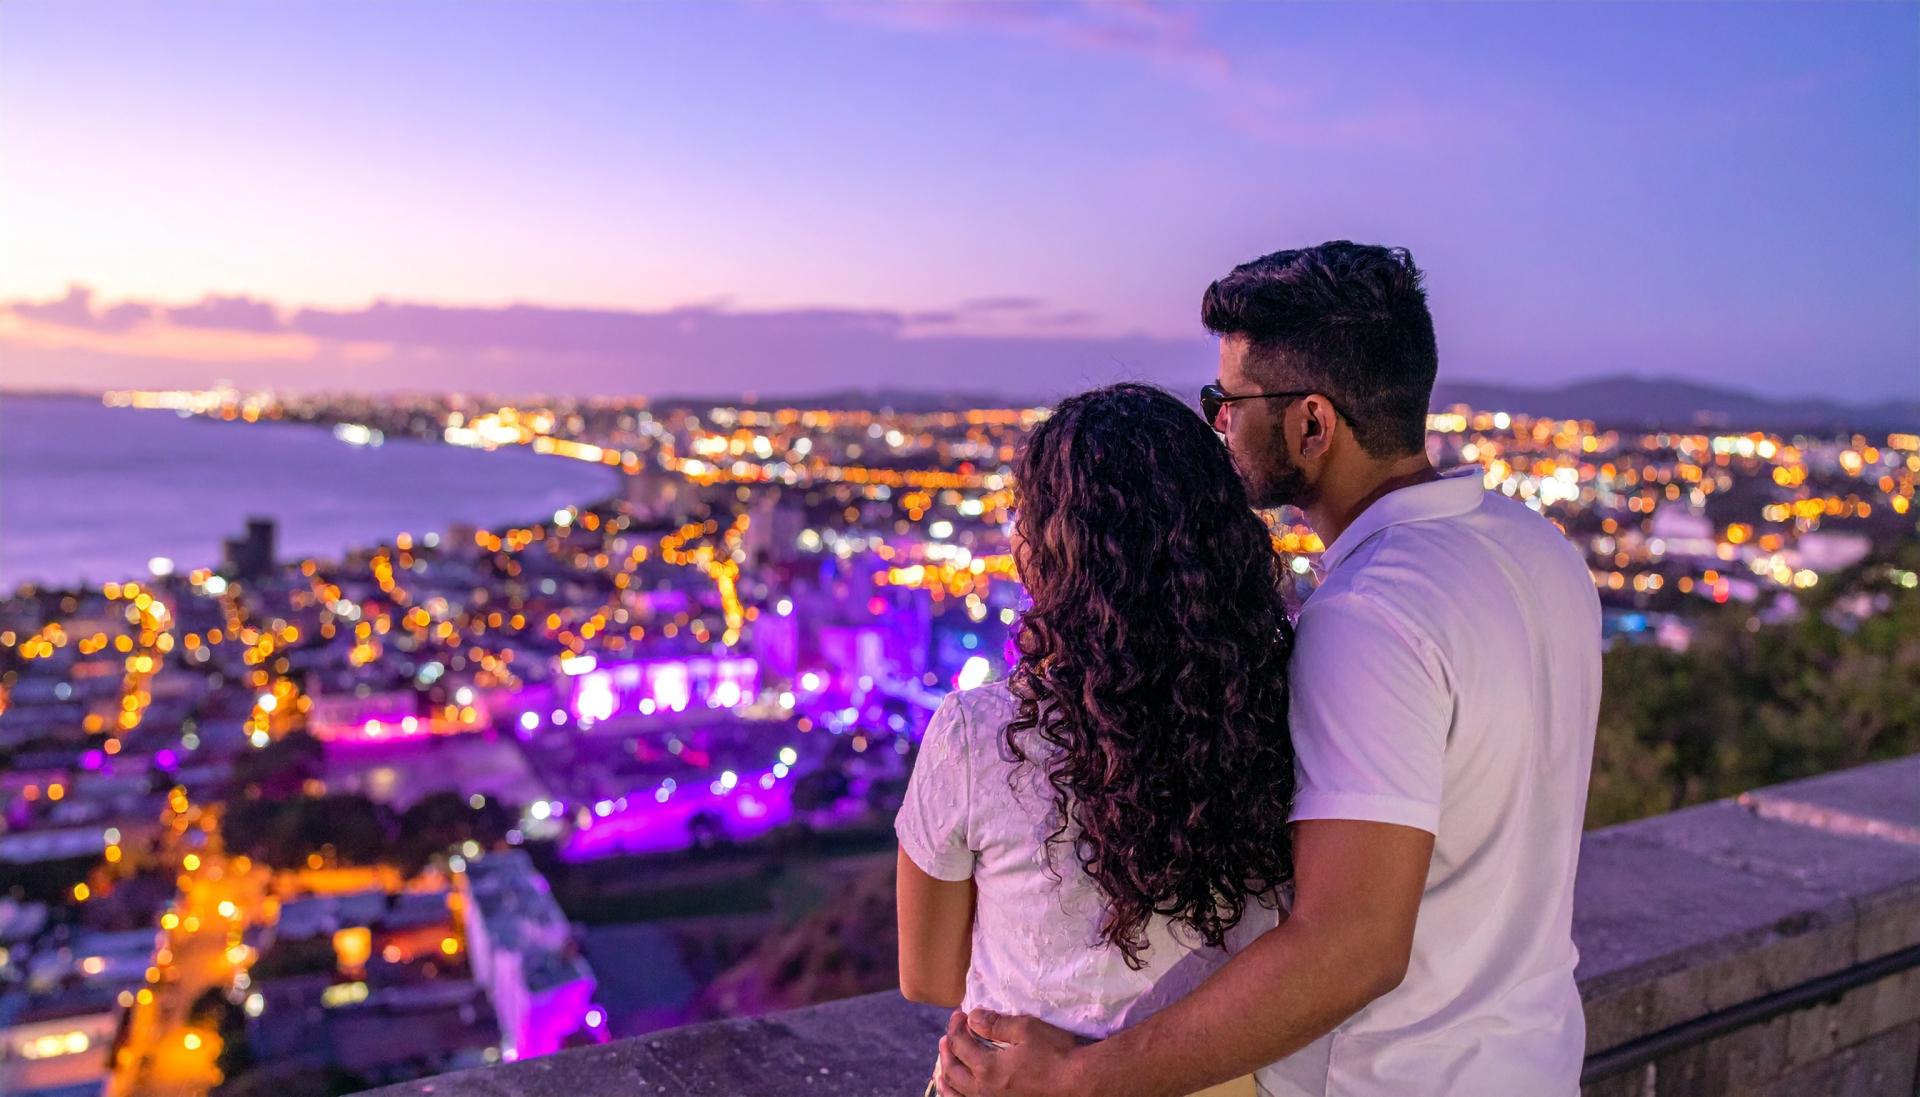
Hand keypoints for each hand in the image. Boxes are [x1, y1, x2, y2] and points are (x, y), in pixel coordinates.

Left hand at [936, 1008, 1087, 1096]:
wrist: (1080, 1085)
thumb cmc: (1057, 1055)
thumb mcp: (1027, 1030)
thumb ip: (996, 1024)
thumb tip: (973, 1017)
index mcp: (987, 1068)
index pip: (960, 1044)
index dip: (956, 1026)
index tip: (961, 1014)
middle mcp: (984, 1092)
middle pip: (952, 1070)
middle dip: (947, 1050)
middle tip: (948, 1037)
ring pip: (957, 1096)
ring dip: (946, 1078)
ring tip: (944, 1069)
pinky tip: (962, 1094)